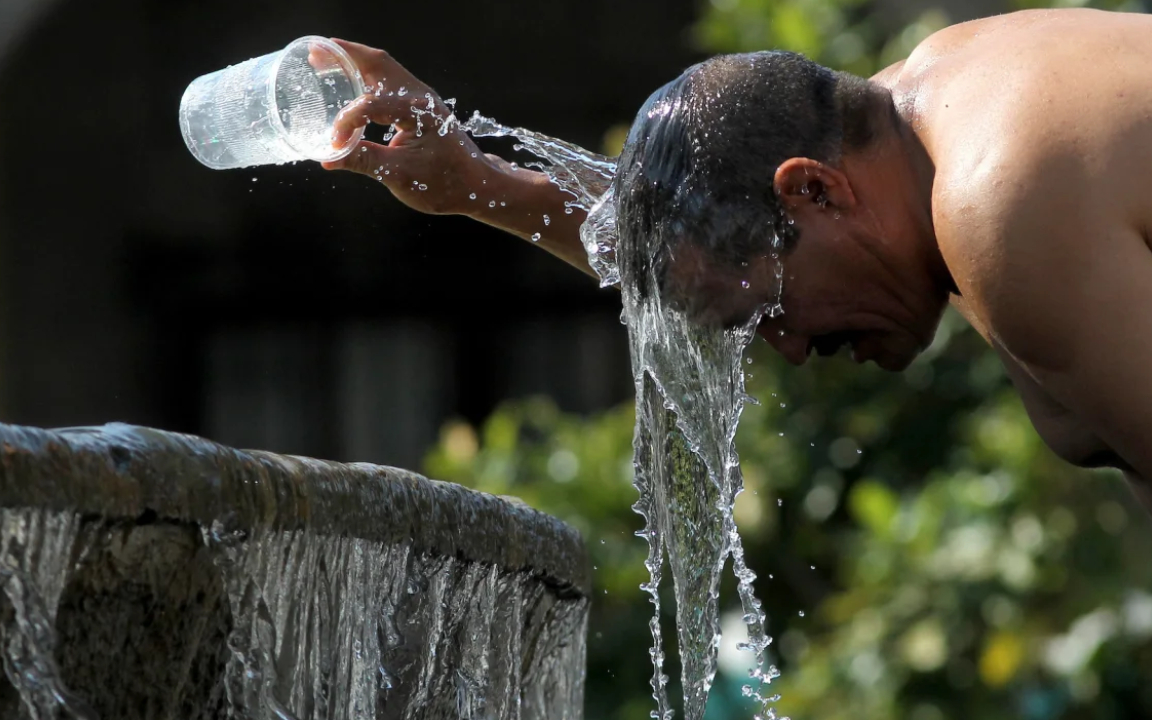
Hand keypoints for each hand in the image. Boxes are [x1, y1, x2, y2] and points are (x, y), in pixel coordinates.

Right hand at [318, 39, 494, 215]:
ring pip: (385, 68)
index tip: (335, 144)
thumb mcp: (400, 176)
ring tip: (327, 61)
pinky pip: (391, 81)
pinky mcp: (421, 106)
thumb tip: (329, 158)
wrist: (476, 186)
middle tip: (316, 55)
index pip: (370, 105)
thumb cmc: (444, 183)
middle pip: (378, 63)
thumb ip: (364, 161)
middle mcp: (421, 96)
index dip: (346, 122)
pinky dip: (368, 76)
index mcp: (417, 111)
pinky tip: (353, 83)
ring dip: (356, 62)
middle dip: (345, 57)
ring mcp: (423, 98)